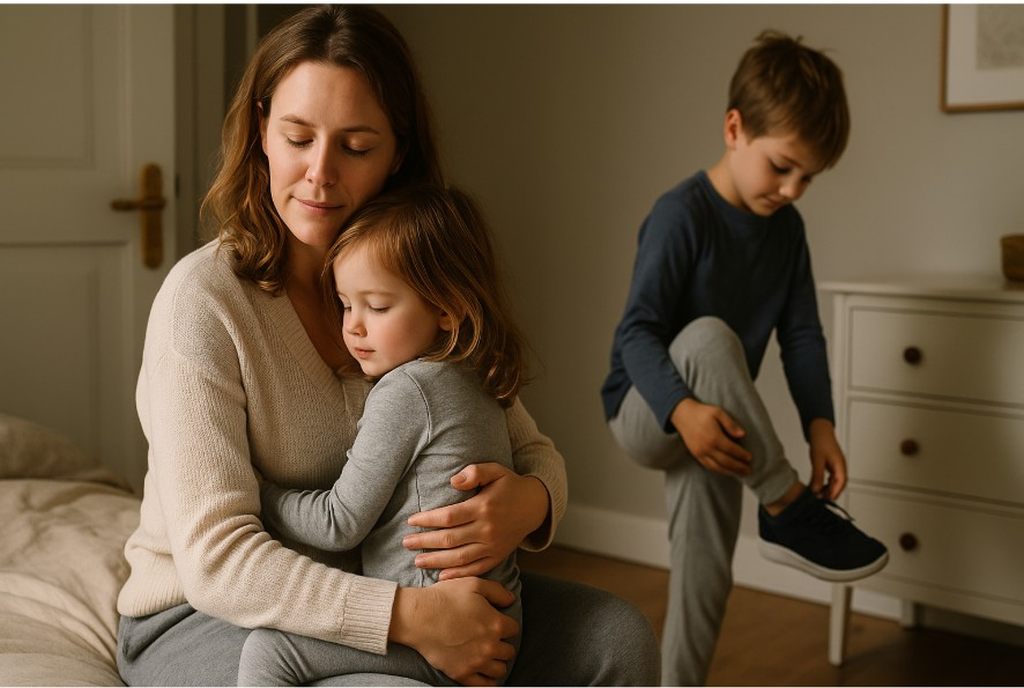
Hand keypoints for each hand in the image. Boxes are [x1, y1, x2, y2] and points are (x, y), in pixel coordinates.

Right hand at [390, 578, 517, 685]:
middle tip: (491, 639)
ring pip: (500, 670)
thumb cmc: (445, 598)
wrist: (418, 617)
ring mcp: (476, 662)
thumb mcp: (474, 584)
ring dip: (496, 662)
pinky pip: (484, 685)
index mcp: (495, 624)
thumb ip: (497, 591)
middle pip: (509, 651)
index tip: (497, 622)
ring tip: (488, 655)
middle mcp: (489, 646)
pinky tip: (483, 672)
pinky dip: (487, 680)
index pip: (514, 629)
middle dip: (503, 644)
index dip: (506, 624)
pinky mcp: (462, 674)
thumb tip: (511, 600)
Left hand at [403, 462, 547, 579]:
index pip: (449, 517)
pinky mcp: (498, 556)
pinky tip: (442, 576)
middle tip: (406, 543)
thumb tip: (453, 481)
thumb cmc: (510, 485)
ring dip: (437, 561)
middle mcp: (487, 529)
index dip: (428, 520)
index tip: (411, 521)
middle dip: (425, 542)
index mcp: (483, 507)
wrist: (535, 505)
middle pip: (450, 539)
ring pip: (460, 557)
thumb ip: (474, 472)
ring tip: (417, 561)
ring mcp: (493, 546)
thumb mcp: (495, 470)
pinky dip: (459, 574)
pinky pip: (476, 569)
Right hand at [670, 397, 751, 475]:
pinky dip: (719, 470)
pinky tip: (726, 471)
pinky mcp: (696, 454)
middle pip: (726, 461)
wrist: (682, 414)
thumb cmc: (702, 412)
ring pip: (717, 467)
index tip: (750, 458)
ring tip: (740, 474)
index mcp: (714, 437)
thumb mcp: (718, 412)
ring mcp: (700, 452)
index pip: (731, 449)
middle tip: (749, 471)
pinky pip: (708, 466)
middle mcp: (707, 447)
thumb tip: (743, 434)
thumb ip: (730, 424)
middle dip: (738, 467)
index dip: (742, 455)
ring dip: (730, 472)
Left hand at [808, 419, 845, 499]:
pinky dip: (826, 482)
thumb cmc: (821, 441)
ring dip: (828, 488)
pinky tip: (819, 485)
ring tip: (818, 494)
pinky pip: (831, 477)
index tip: (826, 500)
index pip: (840, 484)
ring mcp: (837, 466)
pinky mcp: (832, 464)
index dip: (834, 493)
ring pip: (835, 482)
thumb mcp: (817, 460)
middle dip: (831, 493)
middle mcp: (841, 467)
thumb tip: (816, 489)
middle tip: (820, 499)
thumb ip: (817, 476)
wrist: (820, 429)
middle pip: (839, 485)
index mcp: (840, 466)